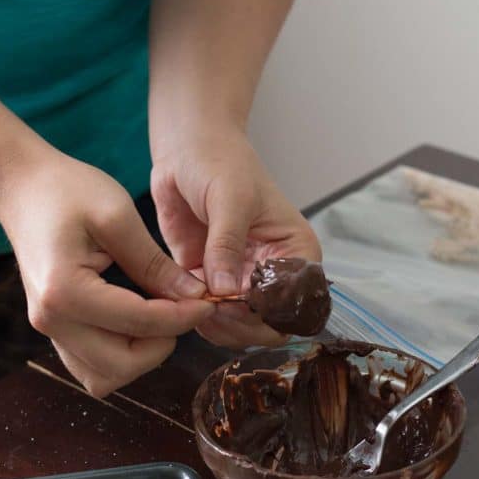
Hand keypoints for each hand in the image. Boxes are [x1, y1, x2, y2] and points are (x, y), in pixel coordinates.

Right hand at [0, 148, 214, 395]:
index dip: (182, 317)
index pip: (138, 323)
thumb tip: (194, 297)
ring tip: (160, 317)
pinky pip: (91, 365)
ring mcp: (48, 329)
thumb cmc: (67, 190)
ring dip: (139, 356)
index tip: (208, 300)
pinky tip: (139, 321)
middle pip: (119, 366)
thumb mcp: (118, 216)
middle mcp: (51, 320)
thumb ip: (155, 263)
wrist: (22, 187)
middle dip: (160, 344)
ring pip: (104, 377)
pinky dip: (121, 354)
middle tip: (182, 310)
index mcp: (65, 291)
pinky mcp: (54, 329)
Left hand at [151, 126, 321, 346]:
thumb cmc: (220, 162)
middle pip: (268, 326)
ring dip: (217, 325)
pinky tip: (183, 300)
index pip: (294, 304)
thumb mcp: (230, 198)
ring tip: (196, 303)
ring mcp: (241, 281)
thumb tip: (226, 290)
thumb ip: (228, 244)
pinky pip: (209, 315)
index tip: (235, 301)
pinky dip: (196, 316)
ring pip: (238, 328)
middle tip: (211, 307)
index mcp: (295, 252)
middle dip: (240, 325)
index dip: (267, 312)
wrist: (185, 150)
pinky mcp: (210, 282)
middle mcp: (273, 273)